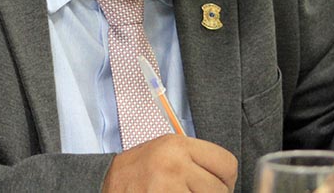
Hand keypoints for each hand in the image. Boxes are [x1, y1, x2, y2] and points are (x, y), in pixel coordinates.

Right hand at [101, 134, 236, 191]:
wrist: (106, 181)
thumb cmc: (139, 170)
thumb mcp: (167, 151)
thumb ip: (195, 159)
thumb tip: (227, 180)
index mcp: (178, 145)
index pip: (227, 164)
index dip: (226, 179)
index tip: (217, 184)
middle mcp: (174, 164)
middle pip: (220, 190)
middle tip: (194, 192)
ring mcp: (167, 187)